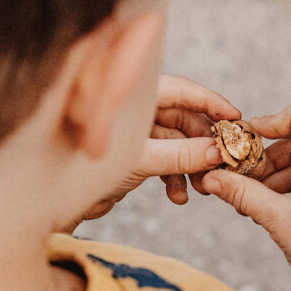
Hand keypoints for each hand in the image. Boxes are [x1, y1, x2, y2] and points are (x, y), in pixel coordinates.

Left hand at [58, 75, 240, 233]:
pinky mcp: (133, 153)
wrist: (54, 201)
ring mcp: (134, 131)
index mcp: (134, 97)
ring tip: (203, 189)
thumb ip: (179, 155)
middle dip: (204, 144)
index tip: (236, 116)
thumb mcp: (140, 160)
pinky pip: (164, 158)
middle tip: (224, 164)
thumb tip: (217, 151)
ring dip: (192, 165)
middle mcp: (135, 109)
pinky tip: (178, 198)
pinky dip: (174, 177)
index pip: (182, 89)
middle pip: (184, 118)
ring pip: (177, 141)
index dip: (211, 102)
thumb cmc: (85, 169)